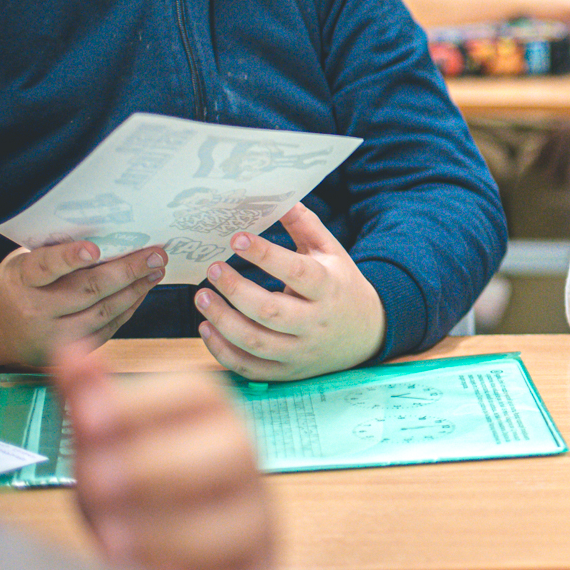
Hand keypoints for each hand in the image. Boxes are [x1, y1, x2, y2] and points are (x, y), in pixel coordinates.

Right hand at [0, 240, 166, 366]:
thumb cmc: (19, 287)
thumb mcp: (23, 264)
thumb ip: (54, 252)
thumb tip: (106, 231)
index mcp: (22, 279)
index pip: (46, 266)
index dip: (69, 257)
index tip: (94, 249)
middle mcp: (36, 308)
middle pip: (87, 289)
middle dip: (127, 271)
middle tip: (156, 255)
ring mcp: (53, 334)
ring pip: (103, 311)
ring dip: (136, 290)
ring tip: (157, 271)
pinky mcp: (69, 350)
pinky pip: (107, 329)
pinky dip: (128, 309)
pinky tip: (141, 291)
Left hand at [54, 344, 285, 569]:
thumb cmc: (134, 496)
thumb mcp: (104, 448)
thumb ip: (90, 402)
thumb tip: (70, 352)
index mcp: (210, 422)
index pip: (202, 392)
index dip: (147, 403)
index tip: (88, 420)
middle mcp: (244, 469)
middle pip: (235, 450)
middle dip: (161, 466)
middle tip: (95, 486)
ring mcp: (258, 528)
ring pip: (246, 523)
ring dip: (175, 534)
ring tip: (114, 548)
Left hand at [194, 204, 385, 380]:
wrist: (367, 333)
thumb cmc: (341, 285)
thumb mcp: (332, 253)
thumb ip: (305, 227)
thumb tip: (280, 198)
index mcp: (329, 287)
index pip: (297, 272)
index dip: (266, 256)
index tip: (237, 238)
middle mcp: (317, 322)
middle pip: (270, 310)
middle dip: (235, 289)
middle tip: (212, 269)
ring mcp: (302, 350)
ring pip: (255, 341)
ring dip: (222, 319)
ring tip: (201, 297)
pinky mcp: (289, 371)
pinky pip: (250, 367)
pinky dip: (222, 350)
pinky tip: (207, 327)